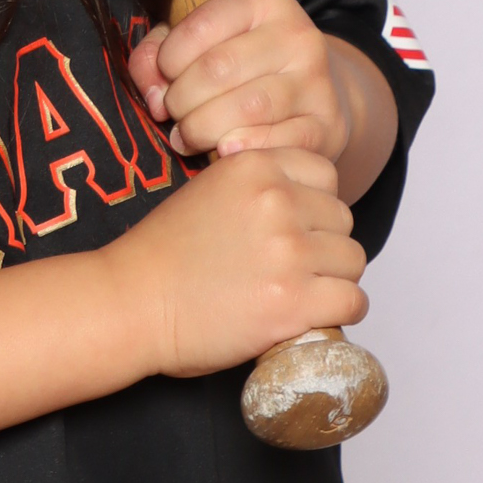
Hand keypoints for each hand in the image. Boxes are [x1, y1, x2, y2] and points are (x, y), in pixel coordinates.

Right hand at [102, 148, 366, 380]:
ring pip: (353, 261)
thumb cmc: (159, 256)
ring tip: (298, 293)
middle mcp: (276, 201)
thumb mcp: (206, 192)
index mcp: (253, 166)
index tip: (292, 227)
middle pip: (342, 220)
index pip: (325, 175)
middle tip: (290, 268)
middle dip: (323, 244)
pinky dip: (338, 312)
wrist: (129, 303)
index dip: (312, 205)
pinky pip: (353, 302)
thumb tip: (302, 203)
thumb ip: (254, 187)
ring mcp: (288, 252)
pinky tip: (311, 316)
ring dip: (333, 279)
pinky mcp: (293, 301)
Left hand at [130, 0, 354, 165]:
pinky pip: (276, 142)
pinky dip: (241, 151)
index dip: (168, 61)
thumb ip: (156, 56)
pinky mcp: (328, 126)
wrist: (320, 96)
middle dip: (180, 101)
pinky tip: (223, 152)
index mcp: (266, 3)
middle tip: (175, 117)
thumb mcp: (200, 44)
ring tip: (190, 137)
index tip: (166, 79)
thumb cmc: (244, 69)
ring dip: (202, 130)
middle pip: (217, 70)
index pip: (200, 26)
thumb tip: (153, 98)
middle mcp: (299, 37)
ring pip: (245, 108)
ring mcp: (317, 82)